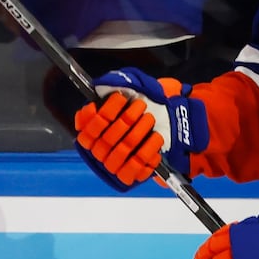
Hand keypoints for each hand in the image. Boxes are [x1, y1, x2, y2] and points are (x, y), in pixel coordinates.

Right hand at [73, 67, 208, 190]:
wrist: (170, 124)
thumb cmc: (147, 106)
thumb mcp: (134, 87)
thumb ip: (118, 83)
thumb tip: (105, 85)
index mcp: (93, 131)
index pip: (88, 127)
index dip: (103, 112)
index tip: (120, 98)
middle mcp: (99, 149)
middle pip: (106, 138)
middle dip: (125, 120)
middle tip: (141, 107)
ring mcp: (113, 164)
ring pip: (121, 151)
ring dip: (137, 133)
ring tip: (150, 120)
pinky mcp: (128, 175)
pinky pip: (133, 167)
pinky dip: (147, 152)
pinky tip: (156, 139)